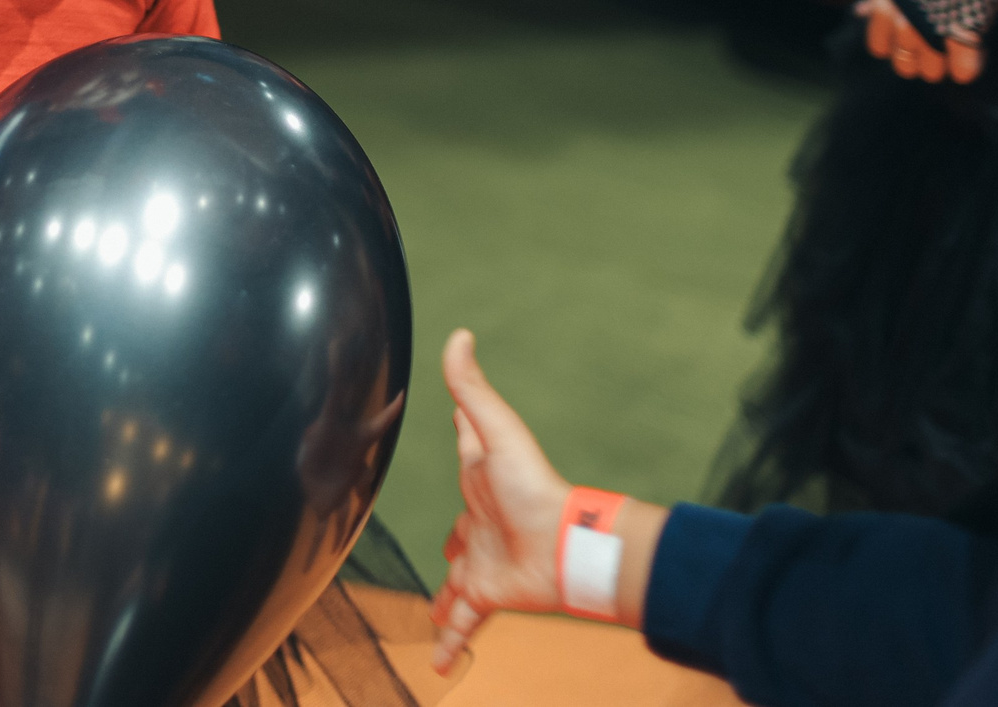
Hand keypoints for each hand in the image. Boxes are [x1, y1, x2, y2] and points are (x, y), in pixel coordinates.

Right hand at [430, 328, 568, 671]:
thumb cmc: (534, 486)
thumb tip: (460, 335)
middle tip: (445, 554)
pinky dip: (447, 642)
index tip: (456, 423)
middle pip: (457, 534)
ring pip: (454, 584)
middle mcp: (478, 522)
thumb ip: (472, 388)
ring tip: (432, 613)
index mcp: (477, 479)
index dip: (459, 437)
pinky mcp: (485, 594)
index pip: (463, 454)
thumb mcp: (497, 431)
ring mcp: (481, 561)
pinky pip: (460, 624)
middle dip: (451, 546)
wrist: (565, 548)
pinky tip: (436, 663)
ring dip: (444, 600)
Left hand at [858, 0, 983, 83]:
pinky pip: (964, 70)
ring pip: (932, 72)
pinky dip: (968, 68)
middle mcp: (903, 22)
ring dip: (944, 64)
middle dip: (920, 59)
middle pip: (904, 67)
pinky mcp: (966, 33)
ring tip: (956, 46)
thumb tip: (857, 12)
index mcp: (885, 5)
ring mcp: (933, 30)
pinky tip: (972, 58)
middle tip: (938, 44)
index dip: (897, 44)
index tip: (913, 35)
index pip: (879, 48)